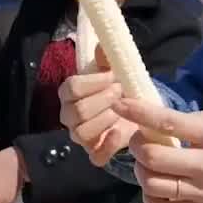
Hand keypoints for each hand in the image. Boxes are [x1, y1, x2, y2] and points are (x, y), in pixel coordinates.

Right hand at [58, 45, 134, 165]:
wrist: (133, 109)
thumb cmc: (117, 87)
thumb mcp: (112, 70)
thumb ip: (106, 58)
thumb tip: (102, 46)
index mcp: (69, 93)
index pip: (71, 88)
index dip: (94, 82)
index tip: (113, 75)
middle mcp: (69, 116)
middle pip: (78, 112)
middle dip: (104, 100)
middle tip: (120, 92)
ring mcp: (80, 136)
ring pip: (82, 133)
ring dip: (106, 119)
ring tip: (122, 110)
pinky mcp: (95, 153)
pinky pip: (95, 156)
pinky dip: (108, 145)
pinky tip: (119, 132)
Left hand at [113, 98, 202, 202]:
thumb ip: (195, 118)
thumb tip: (159, 119)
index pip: (168, 122)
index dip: (138, 112)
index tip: (119, 103)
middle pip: (153, 158)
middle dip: (136, 144)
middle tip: (140, 138)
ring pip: (152, 185)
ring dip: (141, 170)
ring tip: (148, 162)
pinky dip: (150, 197)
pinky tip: (156, 185)